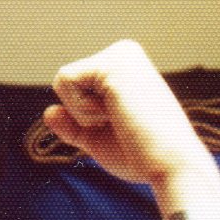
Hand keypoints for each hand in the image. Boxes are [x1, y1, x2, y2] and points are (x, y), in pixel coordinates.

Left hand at [43, 40, 219, 210]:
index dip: (83, 117)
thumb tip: (49, 112)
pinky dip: (82, 108)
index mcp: (125, 67)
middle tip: (120, 124)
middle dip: (80, 113)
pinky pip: (65, 81)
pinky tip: (115, 114)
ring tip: (120, 118)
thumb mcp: (98, 138)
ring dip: (82, 112)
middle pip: (64, 82)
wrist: (170, 167)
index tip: (119, 126)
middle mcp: (123, 53)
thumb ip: (74, 125)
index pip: (73, 87)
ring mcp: (120, 54)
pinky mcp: (113, 62)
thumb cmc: (142, 156)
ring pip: (62, 81)